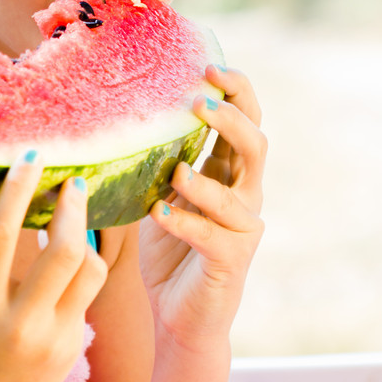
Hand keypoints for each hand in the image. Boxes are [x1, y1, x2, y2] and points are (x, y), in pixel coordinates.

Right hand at [0, 154, 106, 381]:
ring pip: (91, 271)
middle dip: (73, 206)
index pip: (2, 234)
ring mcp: (53, 342)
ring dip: (86, 234)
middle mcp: (21, 326)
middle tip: (72, 179)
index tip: (30, 157)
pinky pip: (84, 296)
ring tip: (73, 213)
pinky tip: (63, 258)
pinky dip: (76, 270)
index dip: (18, 188)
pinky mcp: (73, 351)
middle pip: (64, 251)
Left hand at [138, 65, 265, 347]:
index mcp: (230, 172)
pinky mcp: (232, 259)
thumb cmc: (171, 249)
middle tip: (199, 99)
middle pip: (255, 144)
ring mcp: (243, 228)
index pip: (245, 120)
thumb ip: (159, 160)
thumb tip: (126, 114)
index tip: (209, 66)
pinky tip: (161, 213)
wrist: (180, 315)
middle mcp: (245, 195)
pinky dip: (185, 221)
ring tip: (176, 171)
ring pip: (240, 192)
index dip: (236, 90)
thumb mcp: (163, 194)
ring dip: (205, 178)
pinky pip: (212, 235)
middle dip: (232, 117)